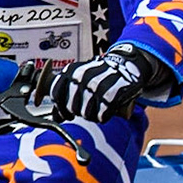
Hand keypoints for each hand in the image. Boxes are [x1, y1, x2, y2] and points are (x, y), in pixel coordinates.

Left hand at [46, 43, 172, 123]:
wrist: (127, 64)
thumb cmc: (101, 73)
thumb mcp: (80, 77)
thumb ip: (66, 94)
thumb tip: (57, 117)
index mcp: (71, 71)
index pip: (56, 95)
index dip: (61, 109)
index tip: (67, 114)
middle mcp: (82, 77)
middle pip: (72, 108)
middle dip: (80, 112)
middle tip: (89, 107)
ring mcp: (96, 86)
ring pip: (86, 114)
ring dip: (93, 115)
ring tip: (99, 107)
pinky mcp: (111, 95)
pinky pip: (101, 116)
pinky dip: (104, 117)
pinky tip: (107, 109)